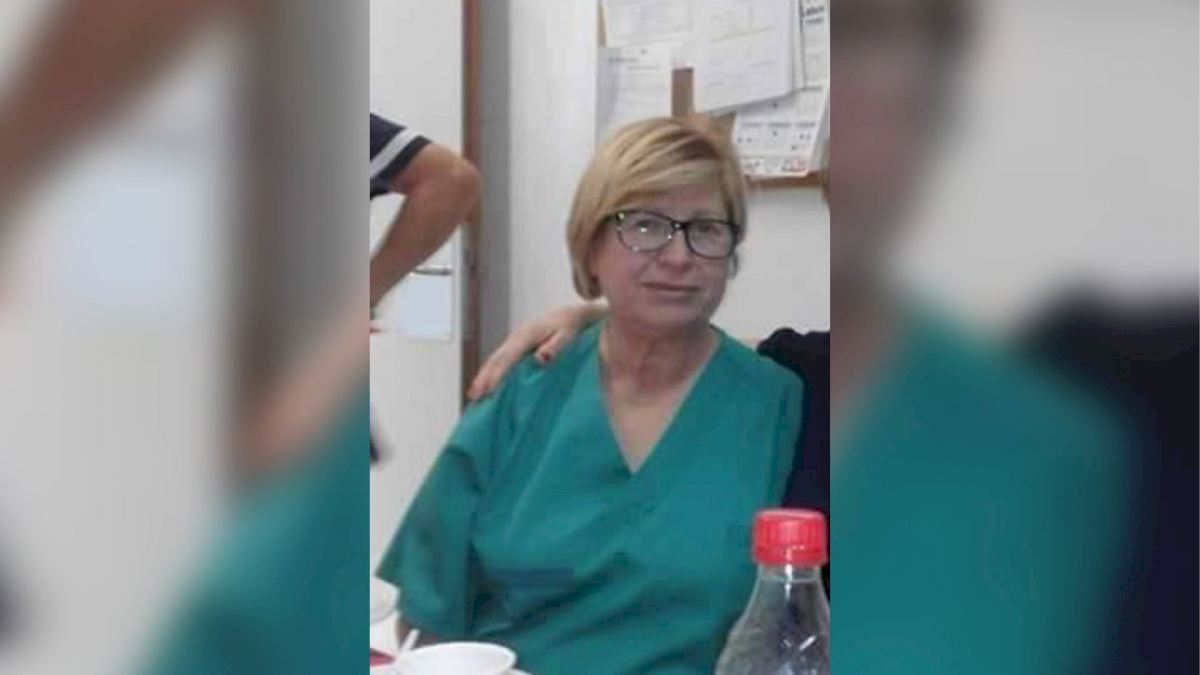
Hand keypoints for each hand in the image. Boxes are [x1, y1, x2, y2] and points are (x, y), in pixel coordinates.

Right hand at [467, 302, 604, 400]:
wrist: (573, 313)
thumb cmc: (572, 325)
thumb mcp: (569, 334)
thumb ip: (556, 346)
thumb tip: (541, 358)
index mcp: (528, 334)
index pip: (509, 357)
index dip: (498, 375)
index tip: (489, 391)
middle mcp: (518, 335)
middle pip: (496, 358)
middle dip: (484, 377)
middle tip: (474, 396)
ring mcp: (516, 338)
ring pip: (496, 358)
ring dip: (484, 375)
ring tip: (474, 394)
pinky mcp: (518, 342)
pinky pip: (501, 357)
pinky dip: (492, 370)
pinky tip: (487, 382)